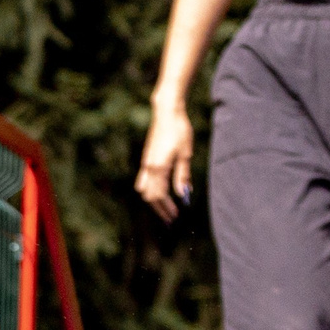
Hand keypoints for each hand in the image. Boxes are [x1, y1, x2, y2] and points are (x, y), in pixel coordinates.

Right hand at [136, 103, 194, 221]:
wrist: (167, 113)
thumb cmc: (180, 131)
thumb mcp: (185, 154)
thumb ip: (182, 175)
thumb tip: (183, 195)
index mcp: (159, 168)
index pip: (160, 196)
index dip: (167, 208)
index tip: (175, 216)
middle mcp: (149, 168)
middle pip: (150, 196)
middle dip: (160, 208)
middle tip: (171, 216)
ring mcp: (146, 163)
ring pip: (144, 190)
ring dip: (154, 200)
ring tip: (165, 205)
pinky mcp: (146, 159)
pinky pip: (144, 181)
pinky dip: (150, 190)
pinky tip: (160, 190)